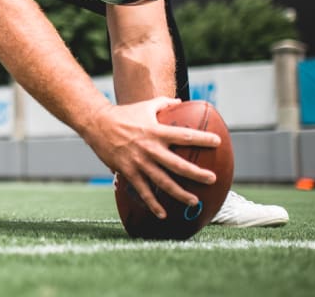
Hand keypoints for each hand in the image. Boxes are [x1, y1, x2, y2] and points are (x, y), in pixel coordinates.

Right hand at [83, 97, 220, 218]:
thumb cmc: (124, 114)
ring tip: (194, 201)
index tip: (217, 142)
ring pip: (163, 182)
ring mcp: (139, 162)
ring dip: (179, 193)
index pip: (184, 135)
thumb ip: (165, 103)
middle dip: (196, 173)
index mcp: (156, 131)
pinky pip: (143, 190)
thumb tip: (181, 102)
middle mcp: (150, 148)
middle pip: (178, 164)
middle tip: (212, 179)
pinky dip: (153, 204)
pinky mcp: (128, 172)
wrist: (97, 124)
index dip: (202, 138)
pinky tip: (163, 214)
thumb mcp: (145, 106)